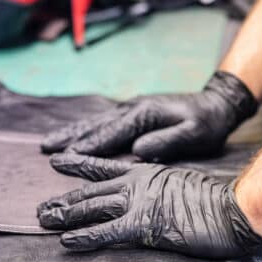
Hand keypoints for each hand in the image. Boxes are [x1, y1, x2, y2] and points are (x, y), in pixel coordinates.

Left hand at [37, 153, 261, 258]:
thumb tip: (152, 197)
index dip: (79, 164)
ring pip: (92, 208)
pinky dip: (84, 236)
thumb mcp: (181, 185)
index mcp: (146, 172)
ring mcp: (138, 203)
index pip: (104, 167)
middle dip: (64, 200)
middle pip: (91, 191)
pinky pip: (106, 231)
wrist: (233, 209)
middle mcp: (137, 183)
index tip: (58, 160)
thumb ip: (160, 188)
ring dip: (65, 215)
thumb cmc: (216, 202)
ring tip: (43, 221)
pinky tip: (66, 240)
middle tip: (41, 208)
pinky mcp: (143, 226)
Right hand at [41, 72, 258, 162]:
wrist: (216, 104)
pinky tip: (72, 137)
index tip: (68, 156)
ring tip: (47, 144)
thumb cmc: (207, 123)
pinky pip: (103, 123)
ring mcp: (131, 109)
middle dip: (70, 138)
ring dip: (71, 133)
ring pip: (95, 123)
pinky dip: (84, 130)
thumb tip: (140, 150)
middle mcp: (133, 109)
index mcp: (145, 114)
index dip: (89, 145)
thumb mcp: (195, 133)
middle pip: (95, 125)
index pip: (112, 132)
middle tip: (45, 149)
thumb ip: (168, 141)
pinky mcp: (133, 114)